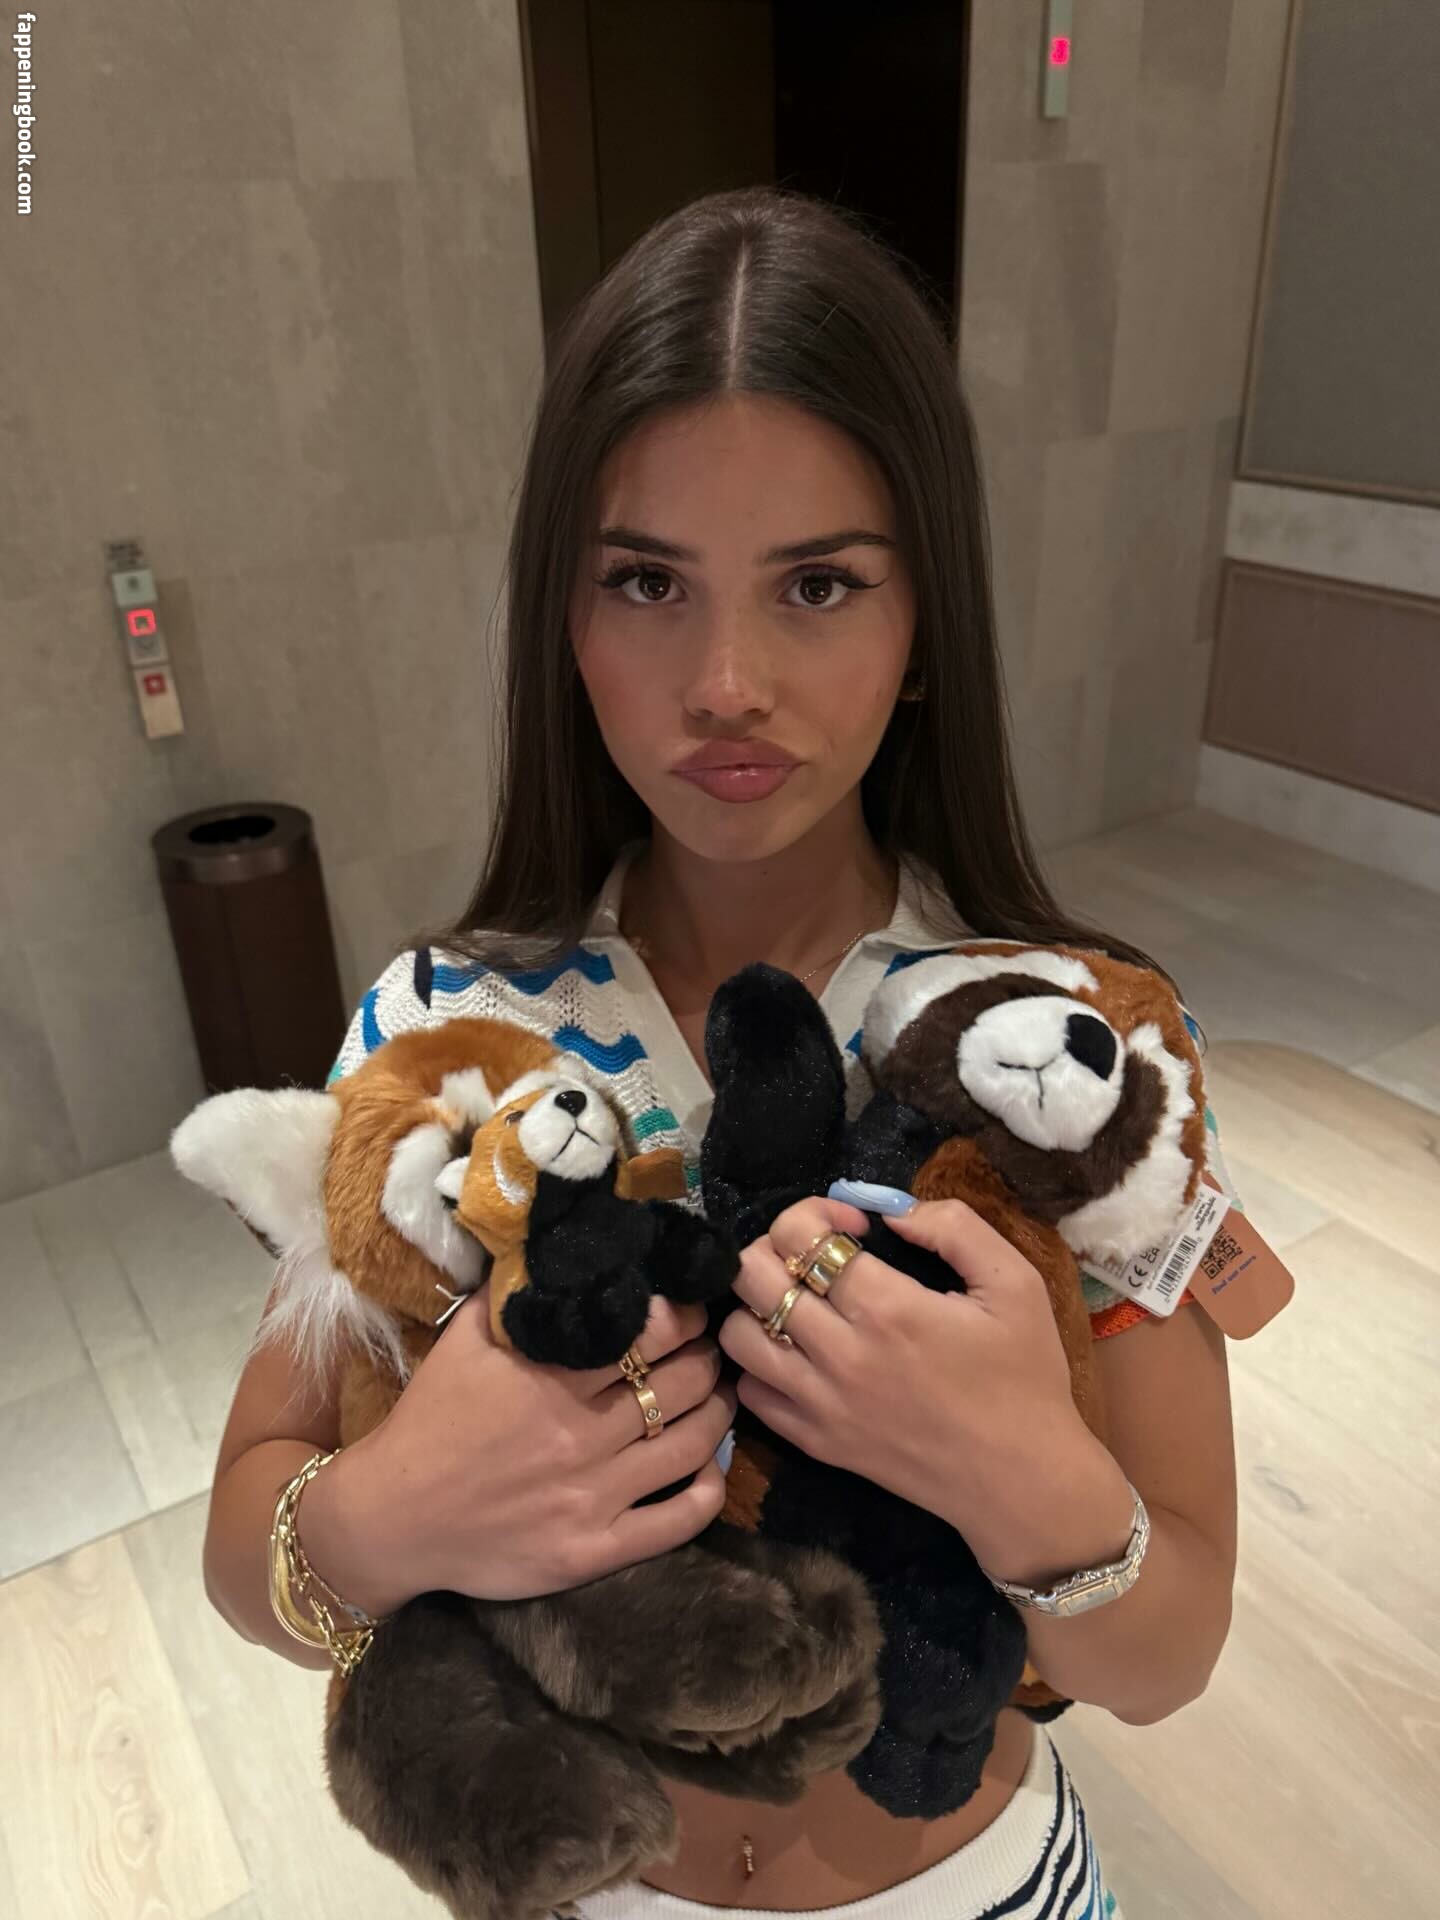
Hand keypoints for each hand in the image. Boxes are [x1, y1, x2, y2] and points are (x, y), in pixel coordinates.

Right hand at [300, 1281, 737, 1614]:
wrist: (392, 1517)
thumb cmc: (433, 1417)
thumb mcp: (466, 1338)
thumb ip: (519, 1293)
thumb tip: (562, 1246)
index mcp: (552, 1375)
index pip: (654, 1331)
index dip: (685, 1313)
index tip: (690, 1304)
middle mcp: (578, 1433)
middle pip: (683, 1382)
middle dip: (708, 1356)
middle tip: (711, 1346)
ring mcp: (590, 1496)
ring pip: (692, 1444)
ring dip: (719, 1411)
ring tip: (721, 1393)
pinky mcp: (592, 1551)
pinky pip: (678, 1521)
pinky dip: (710, 1491)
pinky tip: (713, 1468)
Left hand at [718, 1195, 1126, 1575]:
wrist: (1022, 1481)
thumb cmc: (1024, 1377)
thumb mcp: (1016, 1284)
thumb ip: (954, 1227)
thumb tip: (891, 1209)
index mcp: (887, 1307)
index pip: (799, 1235)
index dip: (817, 1211)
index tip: (856, 1227)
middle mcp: (840, 1354)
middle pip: (752, 1274)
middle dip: (777, 1246)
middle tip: (819, 1257)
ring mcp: (820, 1404)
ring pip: (736, 1333)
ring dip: (758, 1304)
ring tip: (800, 1303)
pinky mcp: (815, 1442)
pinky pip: (751, 1392)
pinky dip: (761, 1363)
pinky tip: (799, 1353)